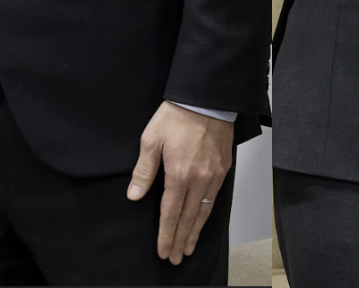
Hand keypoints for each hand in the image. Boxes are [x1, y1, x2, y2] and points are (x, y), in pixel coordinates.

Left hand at [125, 102, 233, 263]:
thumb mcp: (151, 140)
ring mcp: (214, 175)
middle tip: (175, 258)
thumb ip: (144, 170)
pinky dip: (207, 214)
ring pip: (204, 211)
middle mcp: (199, 179)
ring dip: (195, 232)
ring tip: (188, 247)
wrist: (205, 99)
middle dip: (181, 240)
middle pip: (189, 218)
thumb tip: (135, 195)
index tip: (163, 251)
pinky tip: (201, 221)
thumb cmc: (176, 116)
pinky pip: (215, 198)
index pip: (171, 213)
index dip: (166, 234)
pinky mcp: (223, 169)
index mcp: (179, 174)